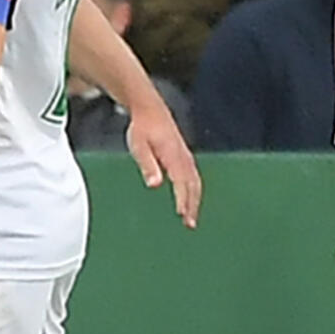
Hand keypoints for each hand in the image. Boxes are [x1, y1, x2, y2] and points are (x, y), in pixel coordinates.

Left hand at [123, 102, 201, 228]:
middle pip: (193, 185)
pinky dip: (194, 192)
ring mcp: (186, 156)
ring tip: (191, 218)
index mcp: (173, 155)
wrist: (150, 109)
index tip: (181, 214)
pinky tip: (189, 201)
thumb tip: (154, 184)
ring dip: (195, 201)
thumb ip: (147, 166)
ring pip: (196, 182)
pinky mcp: (185, 156)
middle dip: (192, 205)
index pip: (181, 182)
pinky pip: (194, 177)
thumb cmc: (142, 128)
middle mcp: (183, 157)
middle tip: (190, 224)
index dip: (182, 199)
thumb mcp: (139, 146)